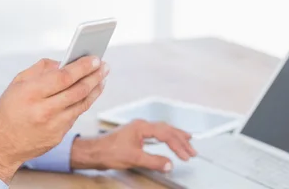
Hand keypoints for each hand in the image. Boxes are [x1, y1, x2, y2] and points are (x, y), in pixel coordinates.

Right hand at [0, 56, 108, 183]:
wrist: (2, 145)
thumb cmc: (8, 110)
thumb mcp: (17, 83)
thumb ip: (40, 69)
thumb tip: (63, 62)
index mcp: (31, 93)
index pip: (64, 77)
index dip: (82, 66)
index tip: (95, 58)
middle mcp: (44, 110)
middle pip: (78, 90)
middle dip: (94, 76)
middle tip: (104, 66)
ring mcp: (53, 125)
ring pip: (82, 104)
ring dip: (95, 89)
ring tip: (102, 78)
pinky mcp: (59, 136)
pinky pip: (75, 115)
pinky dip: (84, 102)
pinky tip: (90, 93)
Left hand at [70, 119, 197, 172]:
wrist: (95, 151)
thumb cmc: (109, 152)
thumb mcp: (134, 158)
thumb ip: (153, 161)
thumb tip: (169, 164)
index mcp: (141, 127)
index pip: (165, 133)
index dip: (178, 145)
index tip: (186, 155)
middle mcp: (140, 125)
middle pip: (166, 129)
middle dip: (181, 139)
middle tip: (192, 150)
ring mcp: (138, 129)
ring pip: (162, 129)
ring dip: (175, 136)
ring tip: (188, 141)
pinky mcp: (136, 134)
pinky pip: (156, 132)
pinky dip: (166, 136)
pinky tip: (169, 140)